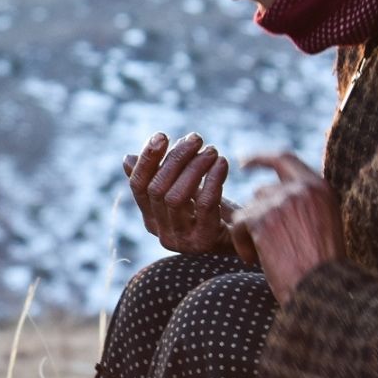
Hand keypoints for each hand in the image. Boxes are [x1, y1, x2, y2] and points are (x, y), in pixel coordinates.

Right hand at [125, 132, 244, 257]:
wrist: (250, 239)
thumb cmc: (217, 213)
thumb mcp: (186, 192)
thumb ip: (160, 177)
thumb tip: (127, 159)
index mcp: (152, 219)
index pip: (138, 186)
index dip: (147, 160)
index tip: (162, 135)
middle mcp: (162, 233)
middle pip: (157, 189)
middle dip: (175, 158)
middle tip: (196, 138)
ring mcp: (181, 241)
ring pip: (176, 197)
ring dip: (194, 167)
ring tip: (212, 150)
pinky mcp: (205, 242)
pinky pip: (204, 205)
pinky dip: (212, 180)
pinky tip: (222, 163)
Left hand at [230, 153, 343, 302]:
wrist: (321, 290)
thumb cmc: (320, 267)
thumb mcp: (321, 224)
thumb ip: (300, 203)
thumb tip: (259, 191)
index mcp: (320, 188)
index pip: (284, 158)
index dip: (261, 158)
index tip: (243, 162)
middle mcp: (303, 189)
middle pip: (262, 193)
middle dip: (255, 217)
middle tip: (257, 243)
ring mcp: (283, 201)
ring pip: (247, 211)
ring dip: (249, 235)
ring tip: (266, 257)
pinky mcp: (263, 219)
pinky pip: (238, 225)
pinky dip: (242, 245)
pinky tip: (256, 260)